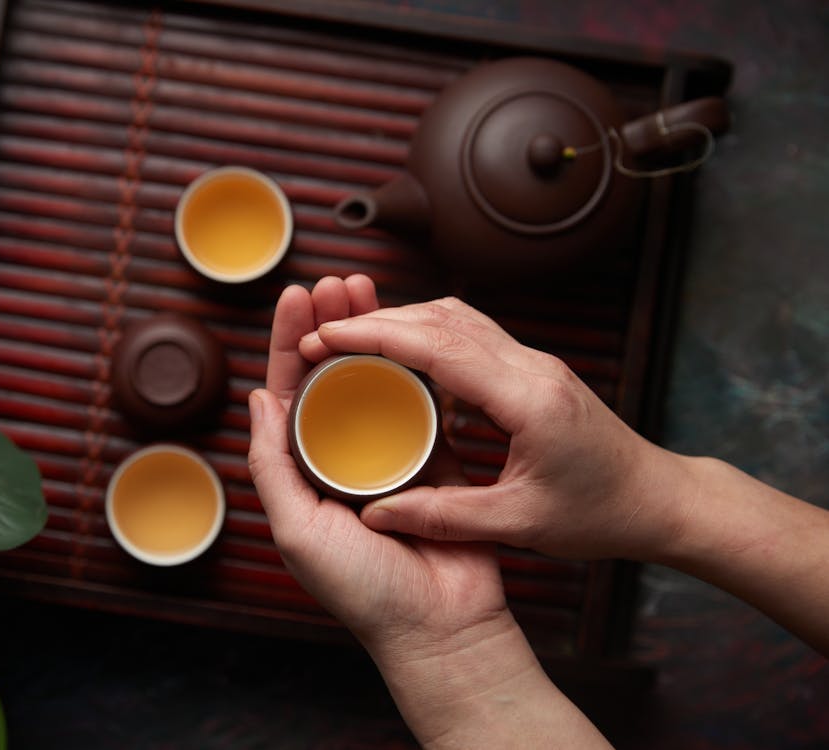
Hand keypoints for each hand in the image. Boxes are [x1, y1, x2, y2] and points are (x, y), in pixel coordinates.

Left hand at [249, 278, 611, 747]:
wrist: (440, 628)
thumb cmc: (362, 589)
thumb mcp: (296, 528)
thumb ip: (272, 465)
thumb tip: (257, 398)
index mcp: (303, 470)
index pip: (291, 392)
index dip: (290, 341)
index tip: (297, 293)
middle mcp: (342, 458)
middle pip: (333, 375)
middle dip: (332, 324)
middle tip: (339, 279)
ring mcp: (388, 457)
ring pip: (375, 380)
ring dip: (372, 335)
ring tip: (371, 290)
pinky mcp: (435, 461)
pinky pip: (422, 405)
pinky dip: (415, 367)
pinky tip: (412, 332)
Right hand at [300, 295, 692, 562]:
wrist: (658, 499)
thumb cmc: (600, 515)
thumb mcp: (519, 524)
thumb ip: (444, 517)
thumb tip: (377, 514)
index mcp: (526, 398)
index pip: (436, 346)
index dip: (373, 335)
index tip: (324, 338)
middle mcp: (531, 366)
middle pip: (440, 318)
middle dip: (375, 320)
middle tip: (321, 333)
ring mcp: (535, 362)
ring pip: (456, 318)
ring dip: (401, 320)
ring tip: (350, 338)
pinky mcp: (534, 370)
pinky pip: (471, 335)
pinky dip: (426, 334)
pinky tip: (401, 356)